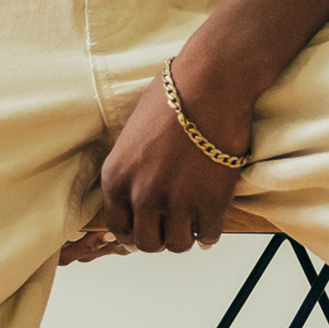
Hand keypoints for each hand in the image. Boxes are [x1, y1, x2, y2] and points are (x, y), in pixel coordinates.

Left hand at [95, 61, 252, 253]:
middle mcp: (142, 194)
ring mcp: (177, 201)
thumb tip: (137, 194)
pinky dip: (210, 232)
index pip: (117, 226)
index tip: (147, 226)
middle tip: (171, 224)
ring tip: (192, 219)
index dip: (133, 230)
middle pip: (147, 243)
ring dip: (185, 235)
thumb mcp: (132, 134)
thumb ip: (131, 169)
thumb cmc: (173, 96)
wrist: (211, 82)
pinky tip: (211, 218)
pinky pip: (208, 236)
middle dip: (160, 236)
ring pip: (177, 245)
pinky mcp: (211, 202)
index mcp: (116, 177)